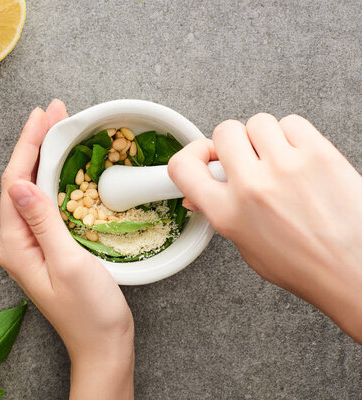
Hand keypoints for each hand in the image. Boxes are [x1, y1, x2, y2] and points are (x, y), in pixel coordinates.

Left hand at [0, 100, 133, 398]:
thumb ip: (43, 221)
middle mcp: (17, 242)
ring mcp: (31, 244)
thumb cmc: (90, 312)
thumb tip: (20, 183)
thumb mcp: (68, 262)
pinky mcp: (47, 246)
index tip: (43, 116)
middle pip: (20, 181)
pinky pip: (45, 203)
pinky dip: (54, 177)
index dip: (28, 145)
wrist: (103, 344)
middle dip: (35, 143)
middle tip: (53, 112)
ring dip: (44, 156)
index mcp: (15, 244)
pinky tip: (63, 164)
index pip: (14, 183)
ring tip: (57, 127)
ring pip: (32, 189)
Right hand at [169, 113, 361, 342]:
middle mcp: (252, 187)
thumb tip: (199, 194)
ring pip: (258, 122)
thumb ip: (221, 214)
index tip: (202, 156)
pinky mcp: (319, 154)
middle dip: (232, 143)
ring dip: (263, 137)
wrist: (355, 271)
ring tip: (277, 159)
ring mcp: (286, 166)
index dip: (190, 154)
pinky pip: (292, 122)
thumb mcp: (248, 248)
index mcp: (228, 214)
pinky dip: (292, 135)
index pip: (183, 167)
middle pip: (224, 132)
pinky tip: (298, 156)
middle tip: (245, 158)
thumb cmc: (306, 266)